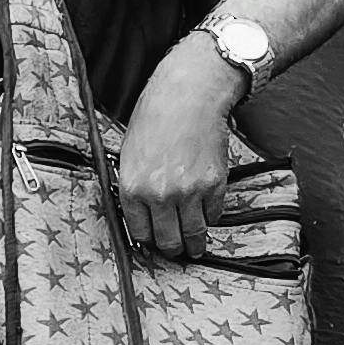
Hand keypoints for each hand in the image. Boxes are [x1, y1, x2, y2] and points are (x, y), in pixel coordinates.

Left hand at [116, 38, 238, 260]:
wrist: (188, 95)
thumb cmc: (154, 117)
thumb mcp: (129, 154)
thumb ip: (134, 188)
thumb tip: (141, 217)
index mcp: (132, 188)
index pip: (141, 234)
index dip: (148, 241)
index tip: (154, 241)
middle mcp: (160, 195)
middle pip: (168, 242)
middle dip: (171, 248)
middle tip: (175, 249)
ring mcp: (189, 193)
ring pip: (194, 235)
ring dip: (194, 243)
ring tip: (194, 246)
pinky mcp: (214, 185)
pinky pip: (213, 215)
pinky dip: (209, 216)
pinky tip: (204, 211)